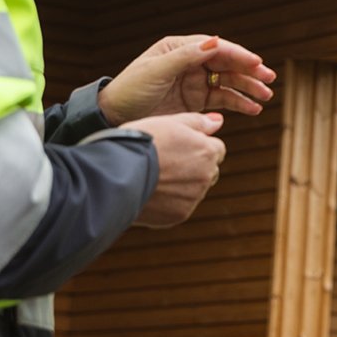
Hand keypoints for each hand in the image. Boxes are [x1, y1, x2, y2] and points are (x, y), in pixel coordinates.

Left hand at [97, 35, 275, 124]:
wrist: (113, 118)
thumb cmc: (129, 90)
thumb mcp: (155, 72)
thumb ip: (185, 57)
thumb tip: (214, 42)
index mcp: (179, 48)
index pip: (216, 48)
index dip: (238, 54)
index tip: (257, 63)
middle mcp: (190, 63)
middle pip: (227, 64)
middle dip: (249, 71)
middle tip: (268, 80)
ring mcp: (194, 83)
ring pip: (229, 83)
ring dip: (248, 89)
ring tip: (265, 97)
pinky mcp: (195, 102)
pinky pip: (223, 100)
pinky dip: (239, 104)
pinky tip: (252, 108)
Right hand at [121, 111, 225, 227]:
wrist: (117, 174)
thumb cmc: (141, 142)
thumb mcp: (169, 122)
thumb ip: (198, 122)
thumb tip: (219, 121)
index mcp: (207, 151)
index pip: (216, 149)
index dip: (198, 146)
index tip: (179, 147)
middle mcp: (206, 176)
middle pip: (209, 171)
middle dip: (195, 167)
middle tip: (167, 162)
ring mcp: (193, 198)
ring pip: (195, 190)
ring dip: (182, 185)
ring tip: (155, 177)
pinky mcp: (179, 215)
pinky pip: (180, 206)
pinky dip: (170, 201)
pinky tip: (151, 192)